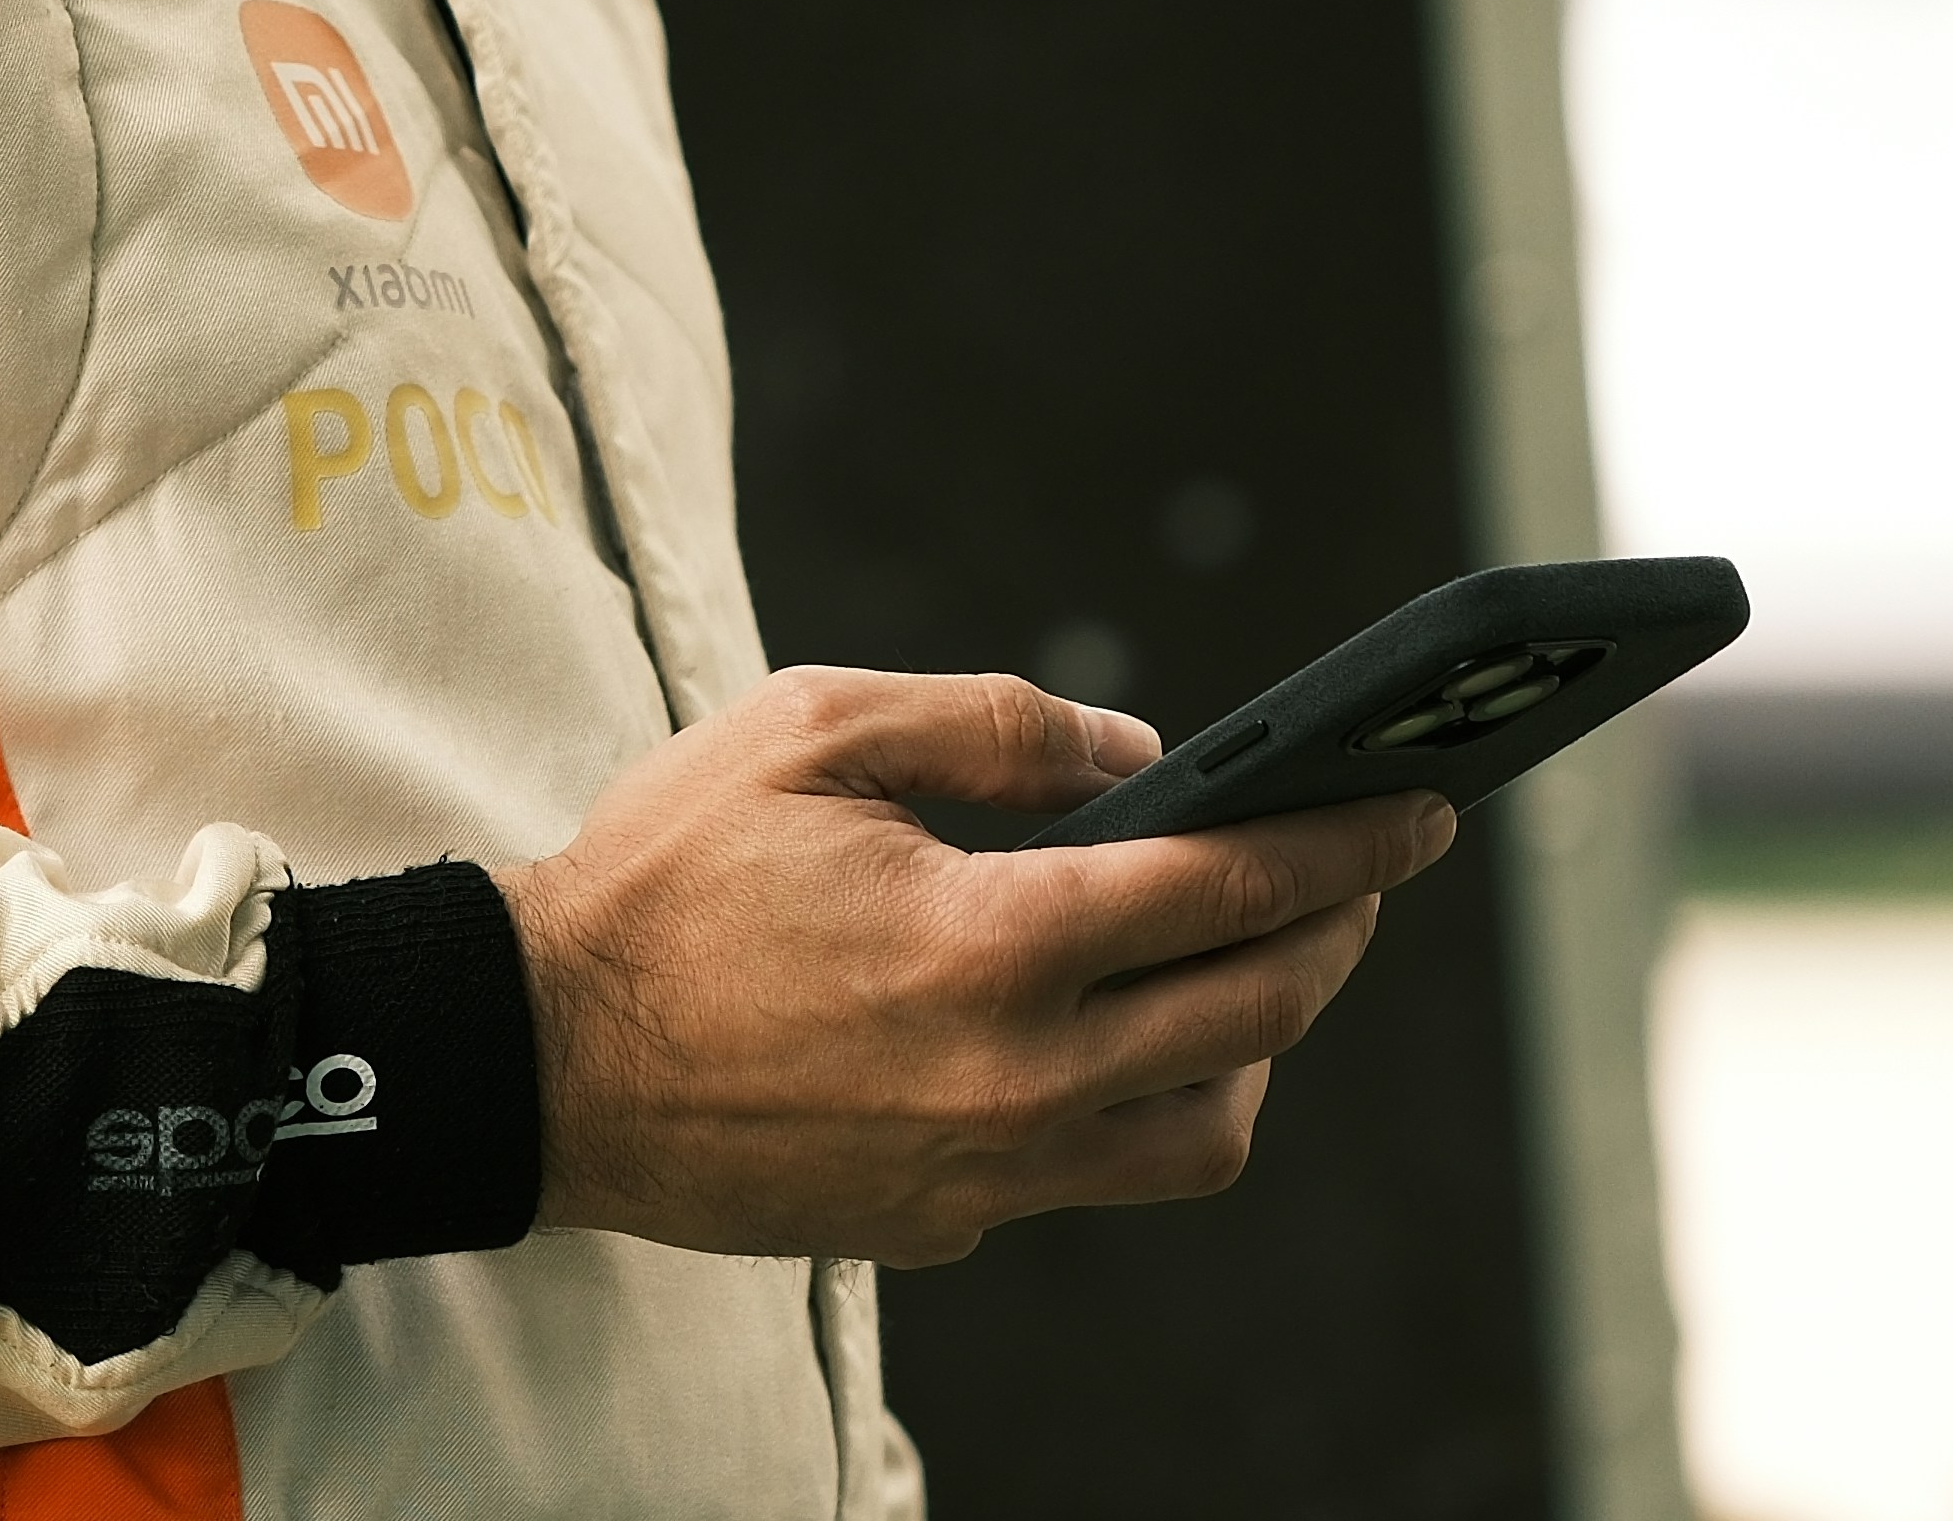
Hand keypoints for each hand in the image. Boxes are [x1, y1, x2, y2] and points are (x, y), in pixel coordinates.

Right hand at [489, 668, 1451, 1266]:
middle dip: (1337, 930)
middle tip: (1361, 872)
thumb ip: (996, 726)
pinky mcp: (942, 1226)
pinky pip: (1094, 1176)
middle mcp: (1013, 1079)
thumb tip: (1143, 750)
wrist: (535, 1058)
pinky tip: (1105, 1031)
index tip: (1416, 811)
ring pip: (1207, 1131)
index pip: (1232, 886)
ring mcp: (984, 1174)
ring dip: (1258, 1042)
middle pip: (1257, 1013)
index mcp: (991, 943)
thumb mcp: (813, 728)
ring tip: (1246, 963)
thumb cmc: (663, 876)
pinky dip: (1137, 1102)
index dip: (1346, 841)